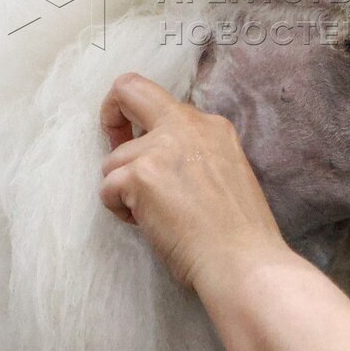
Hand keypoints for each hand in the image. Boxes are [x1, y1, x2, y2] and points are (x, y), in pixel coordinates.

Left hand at [99, 73, 290, 290]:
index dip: (139, 116)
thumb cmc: (239, 232)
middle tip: (120, 159)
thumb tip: (161, 162)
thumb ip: (194, 154)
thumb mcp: (227, 170)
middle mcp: (185, 126)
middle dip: (110, 117)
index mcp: (211, 126)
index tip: (137, 141)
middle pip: (127, 90)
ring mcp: (160, 148)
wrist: (242, 260)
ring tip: (151, 216)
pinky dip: (119, 209)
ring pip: (113, 160)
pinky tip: (146, 225)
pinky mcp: (139, 176)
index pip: (161, 98)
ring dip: (122, 189)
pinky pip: (107, 188)